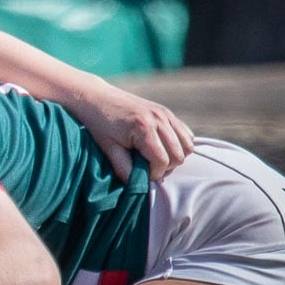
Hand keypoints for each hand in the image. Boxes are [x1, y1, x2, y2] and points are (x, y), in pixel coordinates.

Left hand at [63, 80, 193, 182]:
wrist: (97, 98)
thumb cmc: (99, 124)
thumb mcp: (108, 149)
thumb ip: (124, 168)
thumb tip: (139, 186)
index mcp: (143, 128)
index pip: (162, 161)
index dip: (153, 174)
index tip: (141, 174)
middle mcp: (159, 119)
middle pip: (179, 156)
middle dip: (165, 168)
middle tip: (148, 168)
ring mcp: (165, 114)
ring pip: (187, 146)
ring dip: (175, 157)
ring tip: (155, 159)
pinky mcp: (167, 112)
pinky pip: (186, 134)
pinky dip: (179, 145)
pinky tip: (162, 148)